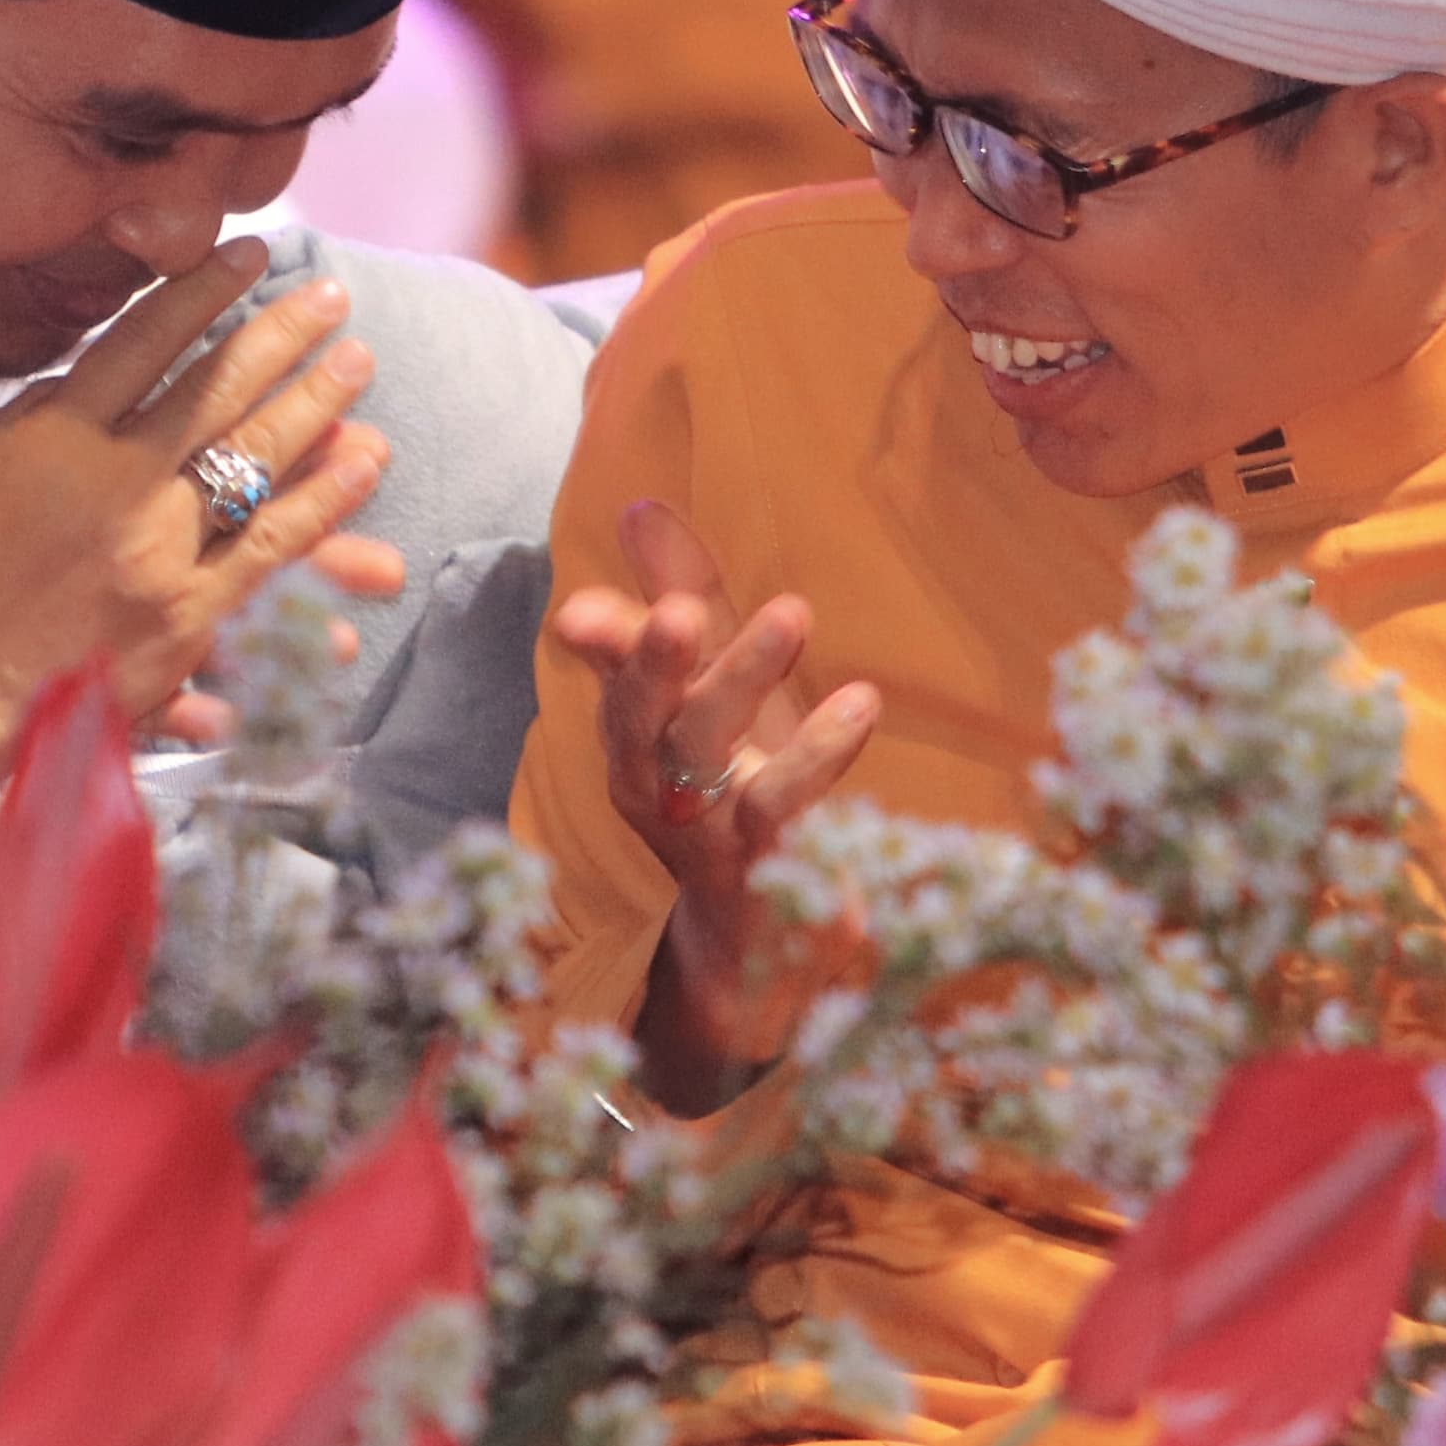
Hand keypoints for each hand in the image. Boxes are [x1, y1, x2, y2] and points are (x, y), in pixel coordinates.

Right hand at [0, 240, 403, 881]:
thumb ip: (13, 418)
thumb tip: (75, 379)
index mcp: (50, 437)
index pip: (144, 341)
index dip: (202, 291)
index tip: (248, 254)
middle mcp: (114, 481)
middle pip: (217, 387)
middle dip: (281, 333)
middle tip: (329, 295)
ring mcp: (157, 550)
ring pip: (258, 457)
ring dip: (317, 401)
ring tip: (359, 361)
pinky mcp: (185, 618)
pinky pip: (271, 550)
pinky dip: (323, 502)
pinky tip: (362, 462)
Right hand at [548, 497, 877, 1111]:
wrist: (757, 936)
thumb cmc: (728, 791)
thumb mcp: (704, 695)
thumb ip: (676, 603)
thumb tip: (639, 509)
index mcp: (634, 737)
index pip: (610, 678)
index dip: (603, 644)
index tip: (585, 613)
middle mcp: (652, 784)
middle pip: (643, 717)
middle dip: (655, 663)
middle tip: (680, 612)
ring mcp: (703, 831)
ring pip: (708, 754)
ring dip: (744, 683)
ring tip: (792, 615)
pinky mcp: (764, 866)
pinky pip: (786, 806)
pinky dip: (819, 753)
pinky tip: (860, 703)